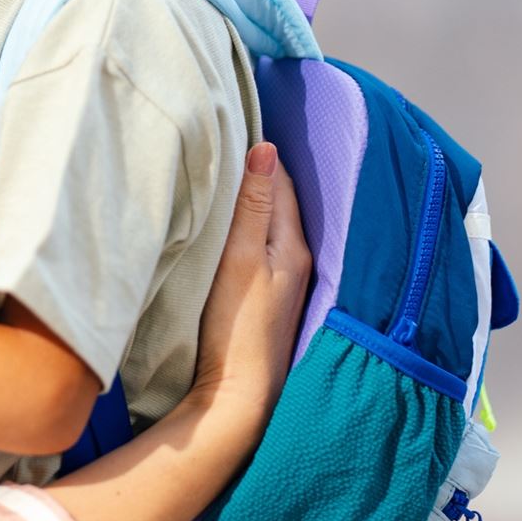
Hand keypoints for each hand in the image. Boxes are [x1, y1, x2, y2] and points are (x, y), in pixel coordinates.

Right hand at [189, 143, 311, 432]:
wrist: (239, 395)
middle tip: (225, 143)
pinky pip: (259, 247)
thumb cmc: (237, 326)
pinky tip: (229, 228)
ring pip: (268, 224)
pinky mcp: (265, 300)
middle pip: (278, 201)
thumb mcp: (240, 257)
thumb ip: (252, 204)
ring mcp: (283, 282)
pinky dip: (246, 228)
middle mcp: (296, 260)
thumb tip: (265, 147)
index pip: (279, 180)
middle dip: (257, 172)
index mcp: (292, 244)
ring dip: (251, 200)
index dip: (258, 152)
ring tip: (225, 177)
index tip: (232, 124)